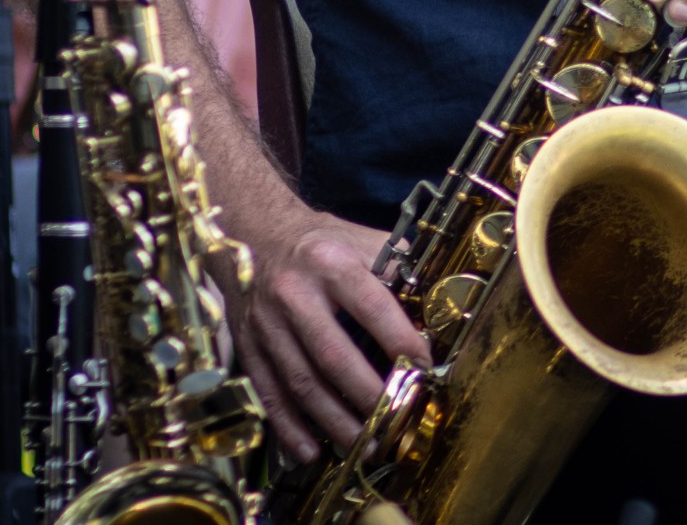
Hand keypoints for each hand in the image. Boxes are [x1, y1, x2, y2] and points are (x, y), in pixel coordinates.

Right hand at [232, 207, 431, 461]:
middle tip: (394, 423)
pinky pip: (268, 392)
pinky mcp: (247, 346)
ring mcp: (265, 324)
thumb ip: (398, 267)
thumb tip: (439, 302)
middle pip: (333, 355)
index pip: (372, 307)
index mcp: (331, 263)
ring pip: (301, 382)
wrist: (255, 236)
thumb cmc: (323, 244)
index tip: (424, 369)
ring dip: (334, 421)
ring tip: (364, 445)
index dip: (400, 340)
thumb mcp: (362, 240)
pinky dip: (289, 426)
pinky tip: (310, 451)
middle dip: (367, 395)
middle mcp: (294, 294)